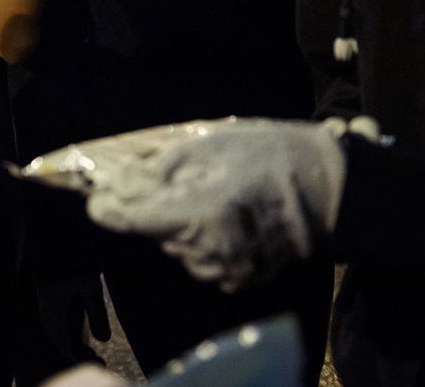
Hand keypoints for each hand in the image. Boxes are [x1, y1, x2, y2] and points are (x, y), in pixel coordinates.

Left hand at [25, 118, 346, 290]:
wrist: (328, 190)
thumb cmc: (268, 157)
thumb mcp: (206, 147)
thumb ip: (157, 168)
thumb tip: (120, 182)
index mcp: (196, 215)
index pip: (130, 221)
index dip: (107, 208)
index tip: (96, 196)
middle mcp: (206, 251)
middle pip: (153, 232)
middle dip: (152, 207)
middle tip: (173, 178)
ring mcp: (224, 270)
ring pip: (176, 246)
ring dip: (177, 222)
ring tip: (208, 193)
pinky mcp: (239, 278)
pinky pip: (201, 258)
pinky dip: (201, 238)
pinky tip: (223, 214)